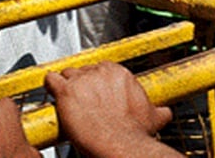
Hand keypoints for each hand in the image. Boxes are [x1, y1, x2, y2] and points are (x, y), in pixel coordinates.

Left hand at [45, 62, 173, 157]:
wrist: (120, 144)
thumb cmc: (133, 133)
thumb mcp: (152, 118)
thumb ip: (157, 110)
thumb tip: (165, 112)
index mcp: (119, 73)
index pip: (101, 69)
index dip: (96, 82)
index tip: (96, 93)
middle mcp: (100, 72)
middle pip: (83, 70)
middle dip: (82, 85)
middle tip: (83, 101)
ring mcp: (82, 80)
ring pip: (67, 74)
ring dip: (67, 86)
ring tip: (68, 101)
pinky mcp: (66, 91)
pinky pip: (50, 79)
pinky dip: (49, 85)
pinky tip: (52, 93)